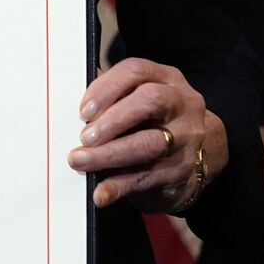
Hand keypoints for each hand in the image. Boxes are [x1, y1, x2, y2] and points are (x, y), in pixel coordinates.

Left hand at [69, 57, 229, 210]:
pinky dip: (120, 186)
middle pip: (150, 101)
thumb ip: (110, 97)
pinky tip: (100, 193)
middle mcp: (182, 104)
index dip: (107, 87)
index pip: (136, 71)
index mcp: (166, 79)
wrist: (196, 157)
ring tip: (81, 161)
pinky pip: (148, 177)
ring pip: (150, 143)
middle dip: (113, 119)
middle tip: (84, 137)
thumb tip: (68, 98)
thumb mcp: (138, 101)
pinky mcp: (183, 170)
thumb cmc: (152, 122)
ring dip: (110, 154)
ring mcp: (187, 137)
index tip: (83, 110)